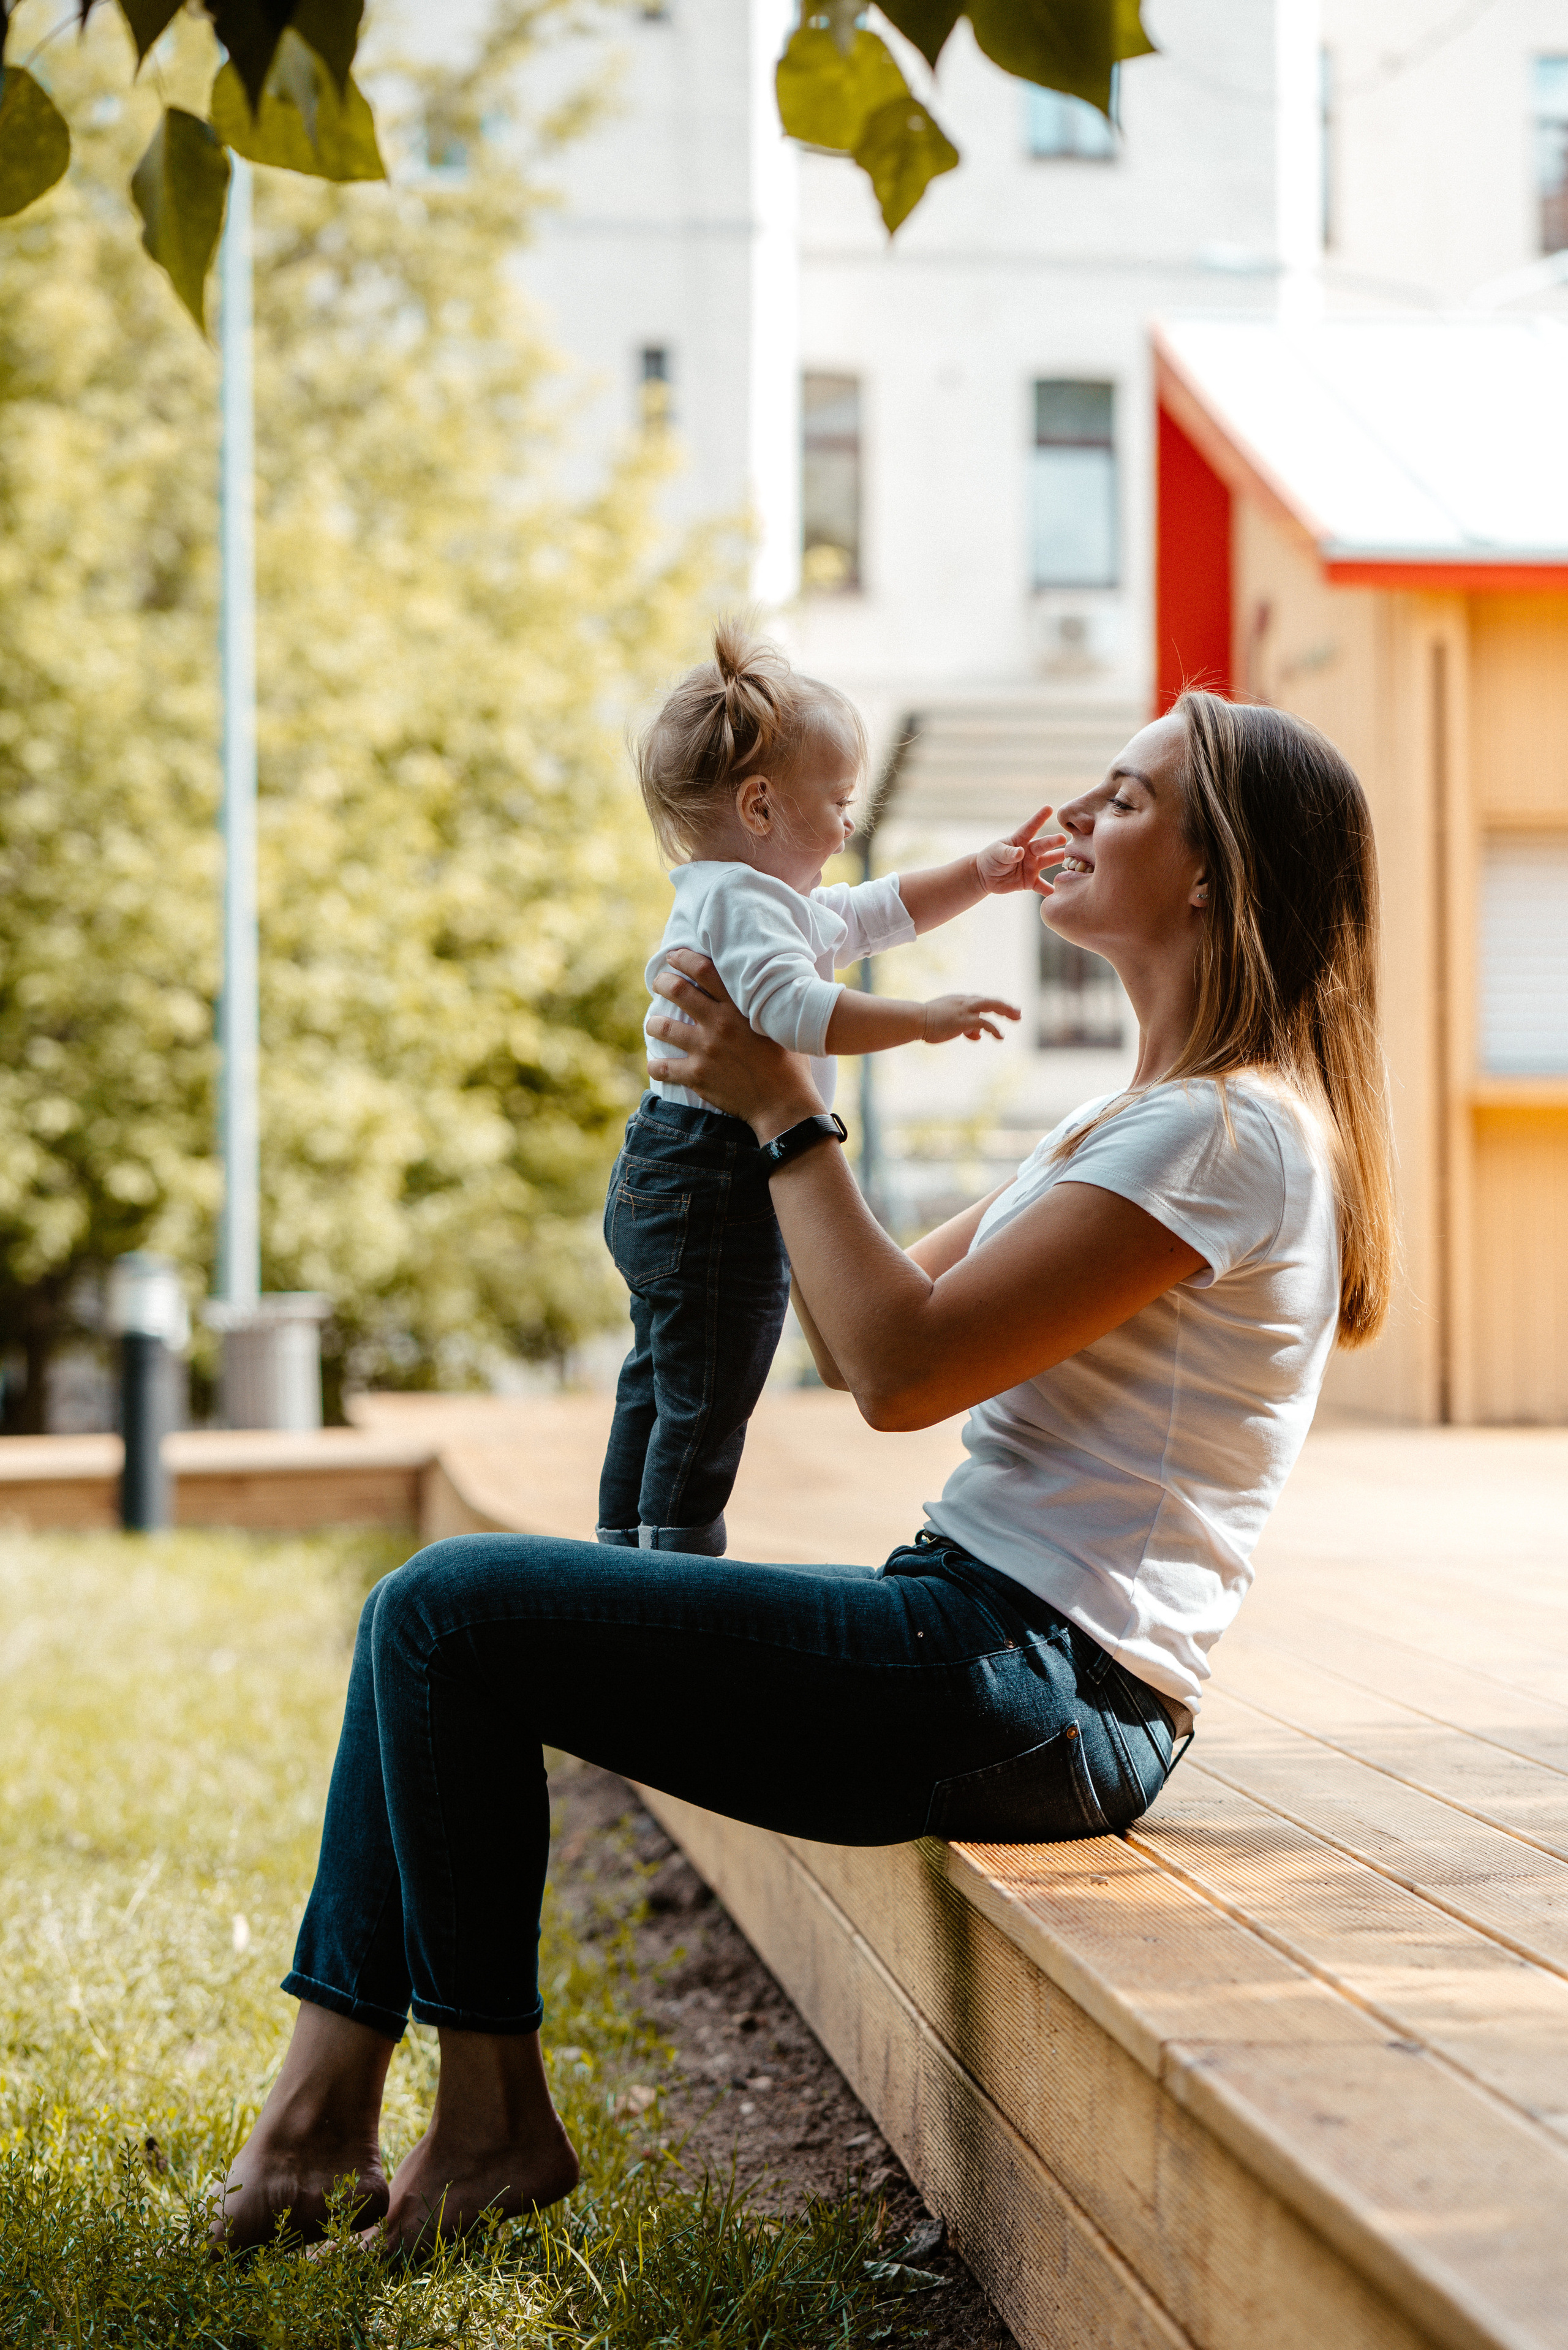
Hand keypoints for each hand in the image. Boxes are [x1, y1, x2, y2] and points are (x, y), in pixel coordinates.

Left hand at [647, 950, 822, 1141]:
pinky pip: (662, 1067)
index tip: (674, 957)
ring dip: (654, 1023)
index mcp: (740, 1008)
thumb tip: (766, 990)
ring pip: (663, 1027)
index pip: (705, 970)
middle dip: (662, 982)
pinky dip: (655, 1065)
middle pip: (678, 991)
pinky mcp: (697, 1076)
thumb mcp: (782, 1027)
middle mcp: (719, 1024)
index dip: (684, 958)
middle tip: (659, 983)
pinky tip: (656, 1065)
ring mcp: (705, 1050)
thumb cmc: (790, 1065)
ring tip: (654, 1024)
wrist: (784, 1104)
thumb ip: (766, 1008)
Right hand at [921, 995, 1020, 1043]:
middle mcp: (964, 1002)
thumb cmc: (925, 1023)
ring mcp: (966, 1010)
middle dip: (1005, 1006)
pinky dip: (995, 1029)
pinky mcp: (966, 1020)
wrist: (916, 1020)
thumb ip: (963, 1028)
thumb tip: (976, 1035)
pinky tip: (1000, 1037)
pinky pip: (986, 1023)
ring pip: (992, 1006)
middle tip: (1018, 1013)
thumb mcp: (945, 1023)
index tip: (1000, 1014)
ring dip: (1006, 1011)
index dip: (990, 1009)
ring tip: (1017, 1018)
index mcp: (958, 1001)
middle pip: (990, 1001)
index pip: (979, 1002)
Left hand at [975, 805, 1068, 896]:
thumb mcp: (996, 853)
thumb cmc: (991, 858)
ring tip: (1074, 860)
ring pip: (1049, 862)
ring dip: (1059, 861)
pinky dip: (1050, 890)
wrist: (986, 876)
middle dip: (1053, 841)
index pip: (1031, 827)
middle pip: (1043, 845)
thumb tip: (1020, 852)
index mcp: (1020, 840)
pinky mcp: (1030, 881)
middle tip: (1063, 838)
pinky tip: (1060, 892)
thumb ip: (1008, 853)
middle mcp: (1030, 852)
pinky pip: (1042, 886)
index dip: (1039, 818)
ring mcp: (1032, 866)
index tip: (1048, 808)